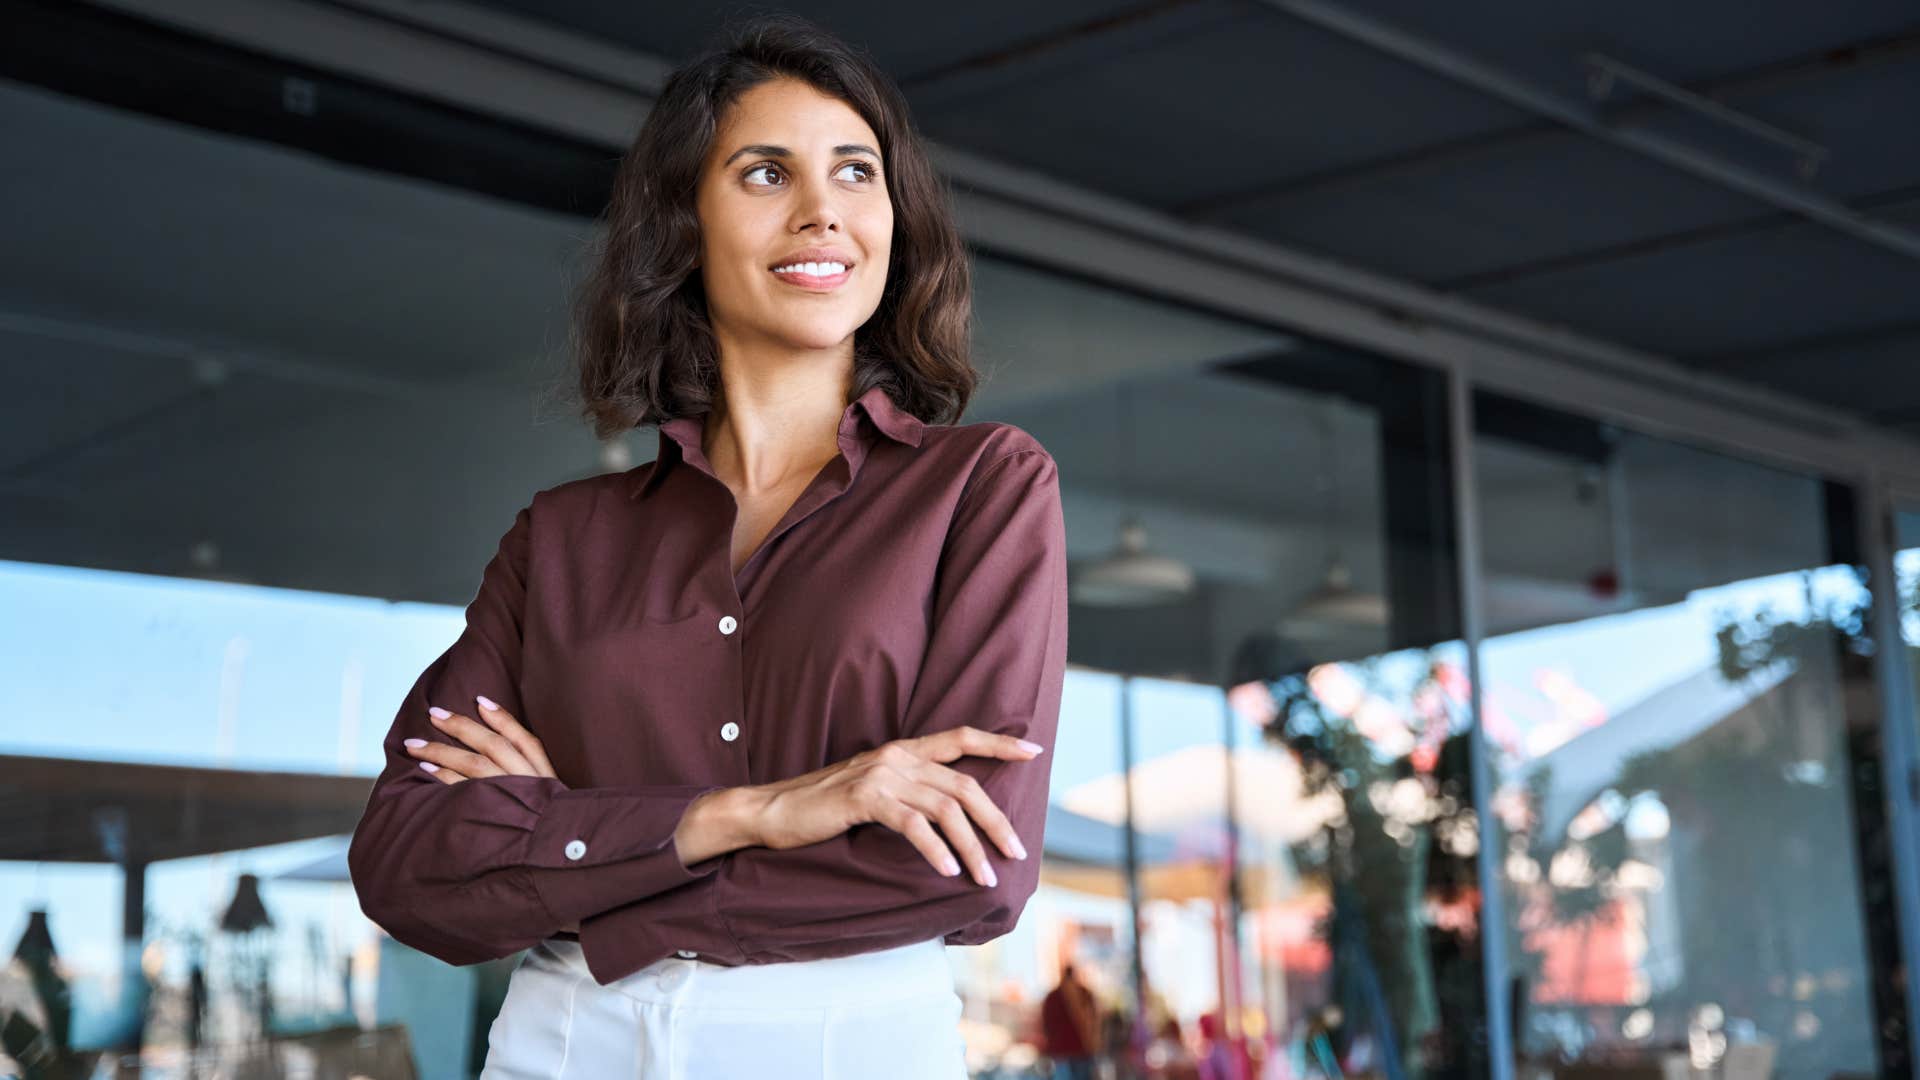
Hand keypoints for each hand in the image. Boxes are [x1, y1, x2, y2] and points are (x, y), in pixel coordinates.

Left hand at [405, 696, 579, 931]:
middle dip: (461, 726)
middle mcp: (530, 783)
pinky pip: (464, 792)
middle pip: (492, 745)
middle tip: (433, 713)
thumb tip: (501, 750)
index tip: (479, 700)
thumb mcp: (551, 799)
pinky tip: (427, 771)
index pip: (524, 738)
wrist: (562, 871)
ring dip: (443, 751)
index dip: (502, 718)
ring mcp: (513, 800)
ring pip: (474, 765)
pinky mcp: (495, 820)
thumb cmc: (553, 833)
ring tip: (416, 745)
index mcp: (546, 776)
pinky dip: (444, 777)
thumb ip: (533, 775)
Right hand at [746, 726, 1044, 886]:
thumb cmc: (822, 807)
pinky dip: (936, 850)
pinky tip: (948, 872)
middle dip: (996, 821)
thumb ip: (907, 792)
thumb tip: (948, 817)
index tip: (1034, 750)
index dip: (999, 743)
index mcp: (902, 751)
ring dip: (971, 847)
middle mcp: (897, 756)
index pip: (961, 737)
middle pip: (964, 785)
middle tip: (1016, 852)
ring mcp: (881, 775)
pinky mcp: (864, 798)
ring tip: (985, 876)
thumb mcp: (873, 791)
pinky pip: (913, 825)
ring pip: (945, 809)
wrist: (771, 810)